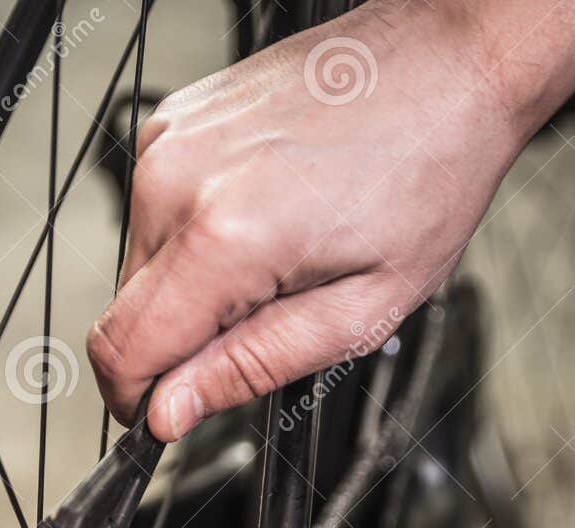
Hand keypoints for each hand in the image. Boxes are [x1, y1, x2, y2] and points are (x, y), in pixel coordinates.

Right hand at [89, 0, 521, 439]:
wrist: (451, 61)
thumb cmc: (428, 171)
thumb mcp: (359, 313)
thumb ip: (252, 367)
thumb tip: (171, 413)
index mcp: (223, 237)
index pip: (123, 353)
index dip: (138, 403)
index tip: (167, 418)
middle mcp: (178, 180)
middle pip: (124, 315)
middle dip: (175, 347)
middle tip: (263, 327)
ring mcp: (171, 141)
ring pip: (139, 268)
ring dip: (191, 290)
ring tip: (277, 262)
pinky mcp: (176, 121)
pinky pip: (157, 215)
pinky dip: (196, 239)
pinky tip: (265, 219)